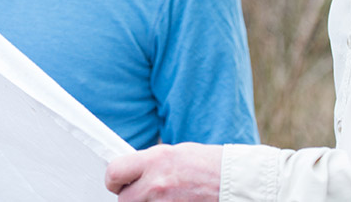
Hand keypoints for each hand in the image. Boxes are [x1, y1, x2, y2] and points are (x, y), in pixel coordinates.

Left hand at [105, 143, 222, 201]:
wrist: (236, 182)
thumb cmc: (209, 165)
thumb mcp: (176, 153)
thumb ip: (151, 164)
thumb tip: (132, 172)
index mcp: (155, 160)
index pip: (114, 172)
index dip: (114, 180)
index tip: (120, 182)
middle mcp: (157, 184)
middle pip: (123, 200)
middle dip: (132, 198)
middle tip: (145, 193)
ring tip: (164, 198)